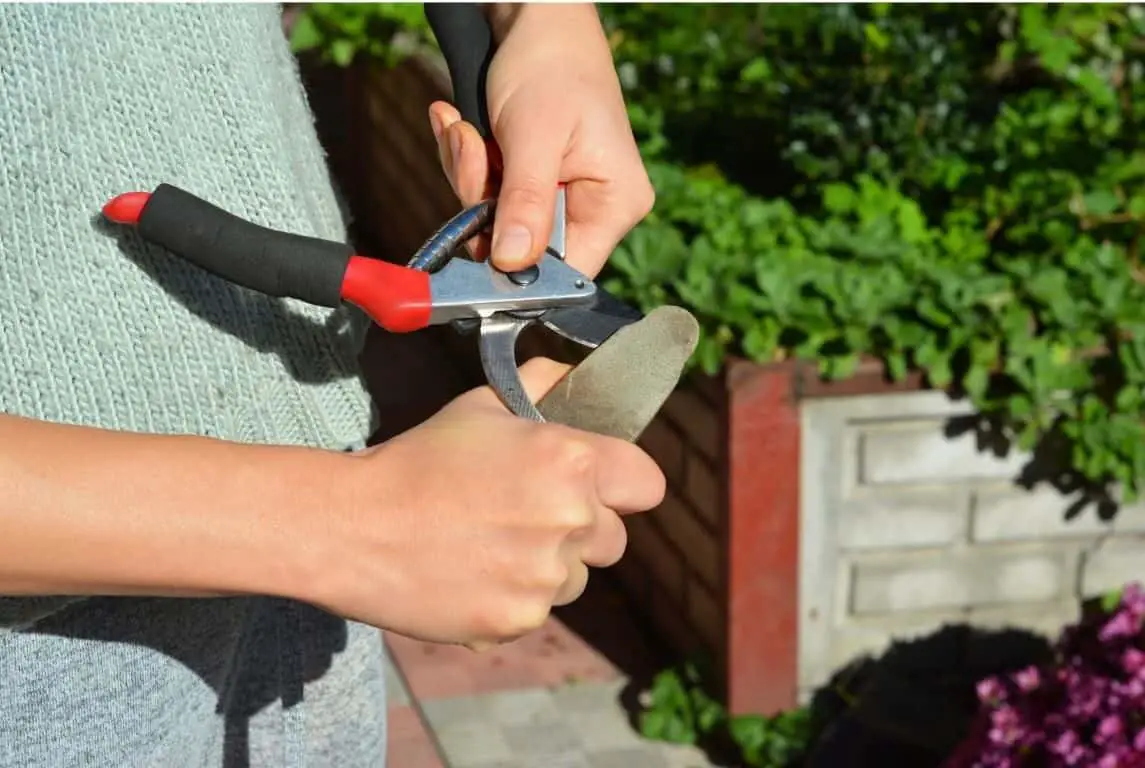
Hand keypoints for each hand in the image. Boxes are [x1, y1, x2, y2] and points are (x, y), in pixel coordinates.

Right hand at [310, 358, 665, 645]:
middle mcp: (570, 520)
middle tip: (527, 514)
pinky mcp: (518, 620)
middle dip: (583, 528)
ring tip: (491, 544)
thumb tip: (574, 375)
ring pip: (577, 579)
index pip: (647, 484)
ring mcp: (545, 577)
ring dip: (549, 566)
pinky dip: (514, 598)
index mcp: (570, 461)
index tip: (604, 486)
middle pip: (615, 538)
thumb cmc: (418, 460)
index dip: (625, 483)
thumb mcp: (482, 406)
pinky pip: (538, 611)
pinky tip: (472, 572)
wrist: (354, 526)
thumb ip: (541, 387)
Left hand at [427, 4, 653, 277]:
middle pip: (523, 247)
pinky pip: (487, 194)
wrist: (536, 15)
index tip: (478, 246)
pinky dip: (467, 161)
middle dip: (483, 202)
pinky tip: (463, 125)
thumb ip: (525, 203)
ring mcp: (560, 194)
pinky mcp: (531, 179)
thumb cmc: (551, 64)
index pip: (567, 272)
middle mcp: (593, 206)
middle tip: (474, 148)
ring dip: (468, 176)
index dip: (519, 270)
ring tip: (467, 128)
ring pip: (495, 221)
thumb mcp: (534, 137)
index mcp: (615, 203)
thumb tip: (511, 264)